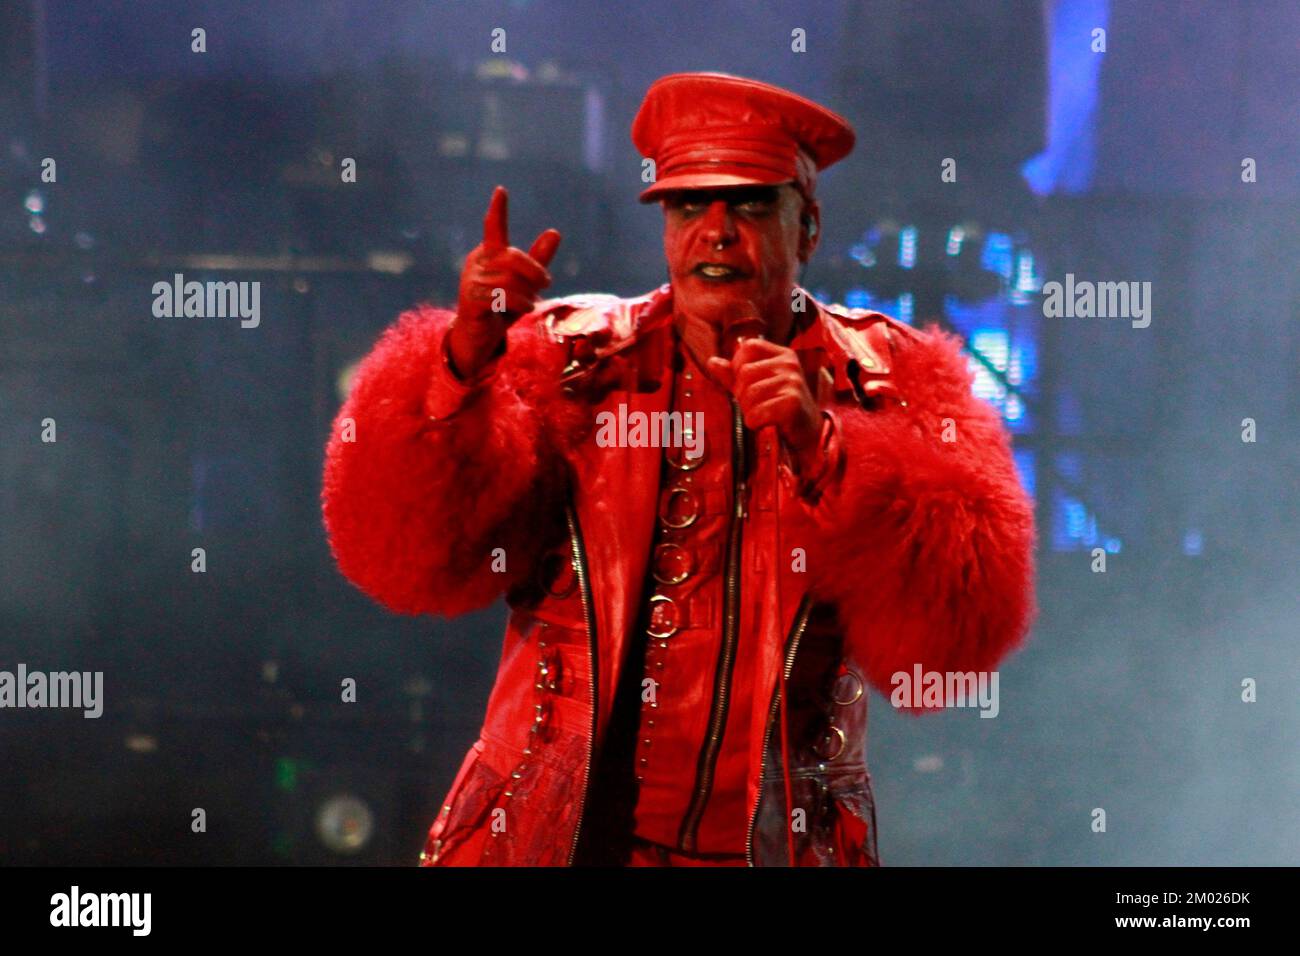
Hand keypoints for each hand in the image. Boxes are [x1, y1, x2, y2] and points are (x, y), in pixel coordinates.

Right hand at [448, 186, 561, 378]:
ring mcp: (471, 280)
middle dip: (534, 270)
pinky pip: (503, 296)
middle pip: (513, 257)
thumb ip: (538, 260)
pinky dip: (520, 302)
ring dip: (526, 293)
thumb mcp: (525, 284)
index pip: (493, 228)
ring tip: (528, 303)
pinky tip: (524, 308)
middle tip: (546, 283)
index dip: (498, 210)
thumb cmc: (502, 306)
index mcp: (488, 253)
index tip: (501, 191)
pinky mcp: (470, 299)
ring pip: (510, 280)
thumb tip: (554, 231)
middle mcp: (477, 262)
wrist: (480, 337)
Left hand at [707, 338, 821, 459]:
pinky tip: (767, 423)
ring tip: (764, 415)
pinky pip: (757, 413)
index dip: (738, 366)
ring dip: (749, 411)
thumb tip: (712, 362)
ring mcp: (793, 382)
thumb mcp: (758, 386)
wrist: (808, 433)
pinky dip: (756, 422)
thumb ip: (734, 374)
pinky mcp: (792, 403)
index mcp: (782, 354)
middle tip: (758, 405)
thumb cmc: (781, 408)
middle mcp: (790, 364)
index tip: (747, 384)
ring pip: (749, 394)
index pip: (748, 347)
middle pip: (744, 373)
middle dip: (743, 395)